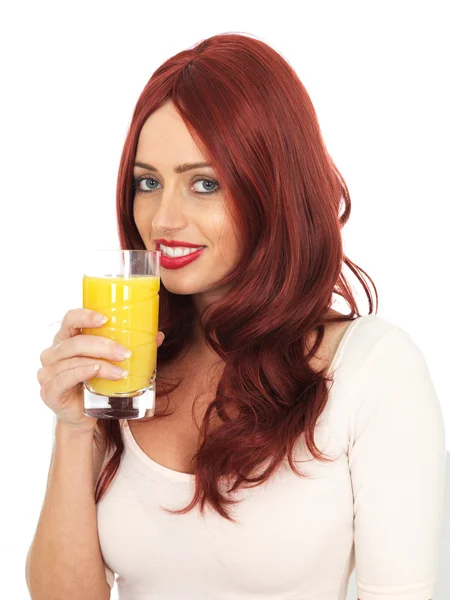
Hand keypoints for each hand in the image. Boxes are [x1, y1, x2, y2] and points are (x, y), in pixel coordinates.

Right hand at [37, 308, 164, 432]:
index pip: (70, 319)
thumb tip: (157, 335)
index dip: (85, 316)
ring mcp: (48, 372)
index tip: (106, 319)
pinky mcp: (50, 391)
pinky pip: (65, 378)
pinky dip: (84, 372)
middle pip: (75, 341)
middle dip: (103, 345)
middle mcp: (53, 353)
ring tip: (122, 371)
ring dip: (100, 363)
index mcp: (66, 339)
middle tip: (126, 354)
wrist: (83, 417)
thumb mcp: (112, 362)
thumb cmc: (96, 384)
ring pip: (73, 360)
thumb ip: (130, 347)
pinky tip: (99, 372)